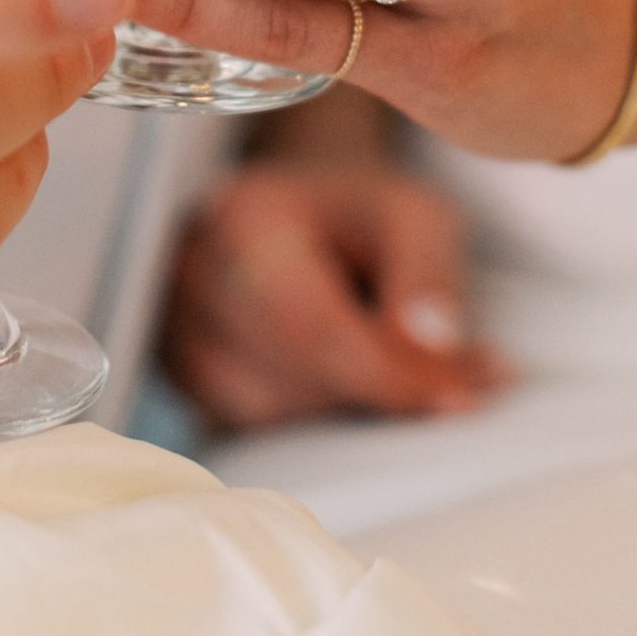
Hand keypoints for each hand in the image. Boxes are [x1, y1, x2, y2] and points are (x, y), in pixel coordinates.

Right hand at [163, 161, 507, 428]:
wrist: (299, 209)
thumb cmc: (360, 210)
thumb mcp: (416, 212)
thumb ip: (430, 271)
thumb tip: (431, 347)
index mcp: (244, 219)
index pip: (310, 324)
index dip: (389, 375)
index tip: (463, 397)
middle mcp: (190, 275)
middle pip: (289, 376)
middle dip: (380, 393)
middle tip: (462, 385)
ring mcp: (173, 328)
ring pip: (266, 413)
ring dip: (346, 410)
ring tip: (403, 375)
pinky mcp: (180, 375)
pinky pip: (249, 426)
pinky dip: (309, 420)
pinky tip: (350, 384)